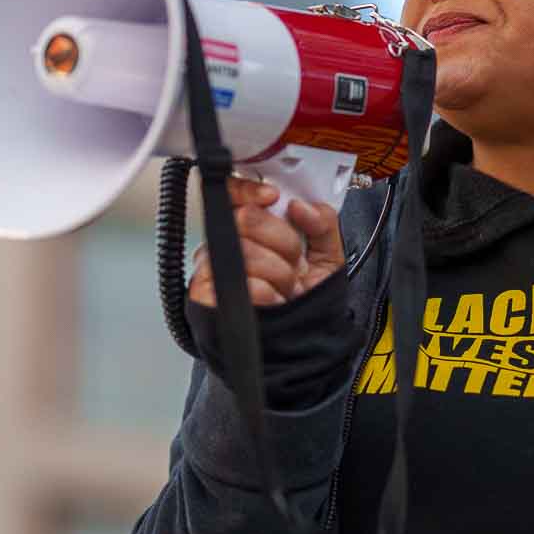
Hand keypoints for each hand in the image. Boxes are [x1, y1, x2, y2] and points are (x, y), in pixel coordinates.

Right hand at [187, 176, 345, 307]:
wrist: (297, 343)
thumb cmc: (305, 300)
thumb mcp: (327, 256)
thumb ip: (324, 223)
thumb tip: (302, 205)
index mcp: (250, 227)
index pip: (234, 193)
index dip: (251, 190)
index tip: (274, 197)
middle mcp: (226, 243)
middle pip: (246, 218)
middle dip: (284, 242)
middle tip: (295, 262)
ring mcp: (212, 269)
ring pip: (248, 252)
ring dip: (281, 275)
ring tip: (286, 288)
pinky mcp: (206, 297)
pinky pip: (244, 286)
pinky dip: (269, 296)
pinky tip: (274, 302)